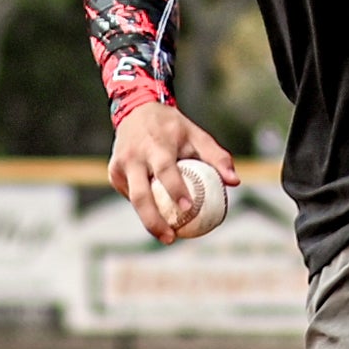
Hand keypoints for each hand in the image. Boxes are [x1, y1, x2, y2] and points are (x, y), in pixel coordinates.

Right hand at [111, 100, 235, 241]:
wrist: (137, 110)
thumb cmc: (173, 128)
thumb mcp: (197, 135)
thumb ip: (217, 157)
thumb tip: (235, 182)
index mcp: (156, 145)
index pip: (166, 170)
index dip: (176, 189)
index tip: (188, 208)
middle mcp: (135, 156)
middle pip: (140, 195)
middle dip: (153, 220)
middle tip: (172, 238)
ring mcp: (121, 164)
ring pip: (133, 199)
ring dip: (148, 221)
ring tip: (167, 237)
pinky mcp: (114, 172)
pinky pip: (130, 194)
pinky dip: (144, 207)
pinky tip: (159, 217)